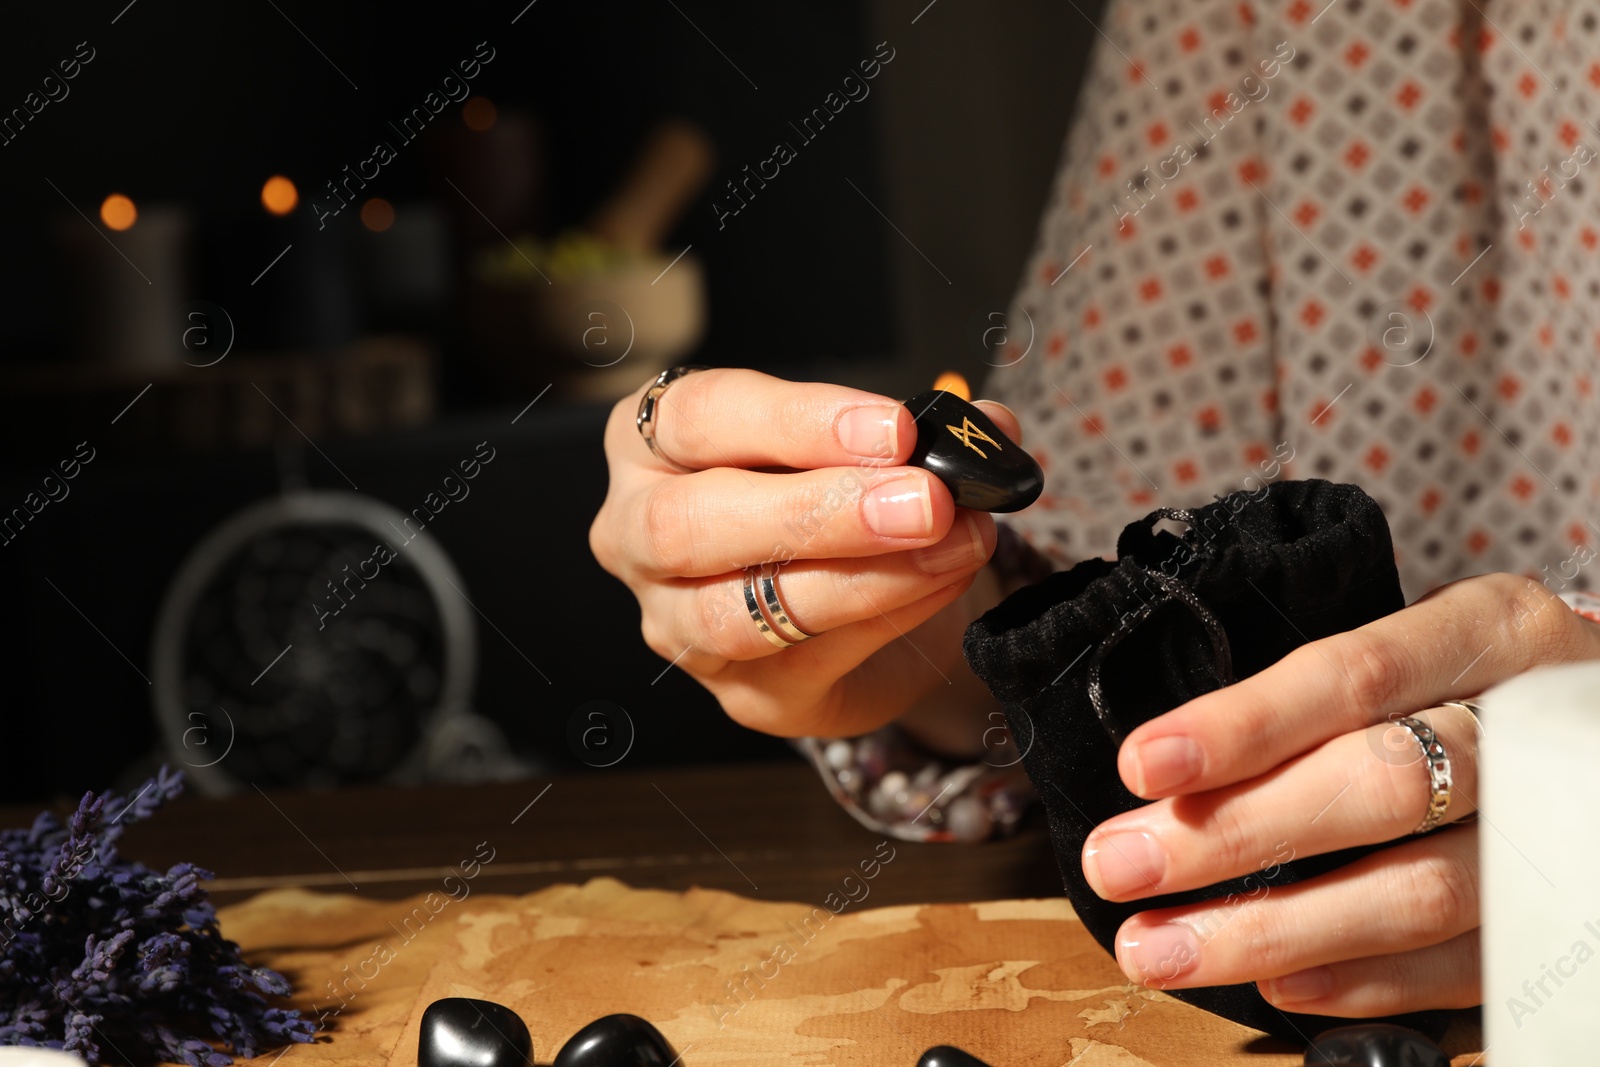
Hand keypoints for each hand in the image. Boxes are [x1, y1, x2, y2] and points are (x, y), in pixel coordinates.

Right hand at [590, 368, 1021, 738]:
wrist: (861, 601)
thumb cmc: (833, 493)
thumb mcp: (862, 443)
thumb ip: (920, 430)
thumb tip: (988, 423)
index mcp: (650, 442)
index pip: (701, 418)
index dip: (799, 421)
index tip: (897, 427)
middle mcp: (636, 533)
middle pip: (690, 523)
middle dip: (818, 509)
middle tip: (925, 500)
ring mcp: (676, 624)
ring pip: (734, 613)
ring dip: (857, 578)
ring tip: (949, 545)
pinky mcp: (743, 695)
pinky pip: (805, 661)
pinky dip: (887, 617)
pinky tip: (946, 579)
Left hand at [1079, 573, 1599, 1014]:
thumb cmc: (1477, 688)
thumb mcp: (1421, 651)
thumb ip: (1319, 703)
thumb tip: (1162, 774)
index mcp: (1493, 631)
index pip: (1353, 675)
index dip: (1242, 724)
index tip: (1142, 763)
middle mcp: (1536, 723)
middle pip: (1380, 785)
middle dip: (1233, 835)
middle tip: (1121, 862)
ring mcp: (1559, 828)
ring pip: (1418, 890)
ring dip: (1273, 927)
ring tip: (1162, 946)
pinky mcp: (1563, 915)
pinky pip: (1461, 966)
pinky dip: (1360, 981)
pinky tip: (1276, 983)